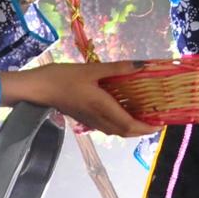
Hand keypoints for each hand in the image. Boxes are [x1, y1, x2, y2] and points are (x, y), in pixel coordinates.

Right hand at [0, 62, 159, 136]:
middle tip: (156, 121)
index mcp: (102, 107)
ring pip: (115, 130)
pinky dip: (119, 124)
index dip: (146, 128)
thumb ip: (117, 68)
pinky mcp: (84, 117)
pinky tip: (121, 112)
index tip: (160, 124)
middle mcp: (98, 118)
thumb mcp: (92, 69)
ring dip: (130, 128)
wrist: (38, 88)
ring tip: (143, 118)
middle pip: (124, 131)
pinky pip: (106, 126)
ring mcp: (90, 120)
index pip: (129, 124)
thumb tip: (141, 65)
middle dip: (141, 130)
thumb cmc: (63, 77)